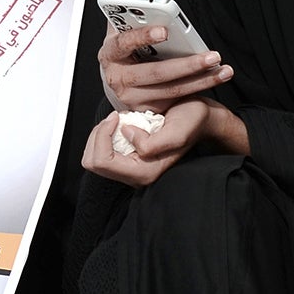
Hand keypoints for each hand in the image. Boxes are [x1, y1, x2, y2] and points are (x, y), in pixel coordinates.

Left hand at [82, 98, 248, 186]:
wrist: (201, 119)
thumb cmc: (192, 122)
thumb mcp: (177, 131)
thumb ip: (152, 142)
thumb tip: (126, 134)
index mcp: (145, 173)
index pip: (102, 161)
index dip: (103, 135)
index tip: (117, 117)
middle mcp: (136, 175)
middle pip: (92, 162)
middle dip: (99, 136)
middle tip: (115, 119)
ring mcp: (131, 168)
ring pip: (94, 156)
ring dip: (102, 134)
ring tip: (120, 121)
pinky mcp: (128, 159)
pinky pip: (102, 150)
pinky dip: (106, 134)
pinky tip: (122, 125)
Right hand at [97, 0, 232, 110]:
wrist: (120, 78)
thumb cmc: (126, 48)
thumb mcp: (123, 27)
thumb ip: (135, 8)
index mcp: (110, 52)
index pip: (124, 43)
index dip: (143, 36)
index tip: (165, 31)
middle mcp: (117, 77)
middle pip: (155, 72)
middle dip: (186, 64)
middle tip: (211, 56)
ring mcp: (132, 96)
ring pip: (171, 89)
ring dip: (201, 80)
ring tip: (222, 68)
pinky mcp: (147, 108)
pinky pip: (176, 99)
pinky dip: (198, 88)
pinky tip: (215, 78)